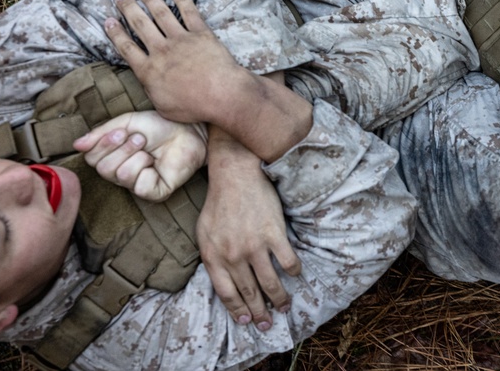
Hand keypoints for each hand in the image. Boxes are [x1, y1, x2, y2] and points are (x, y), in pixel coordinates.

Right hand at [73, 111, 207, 201]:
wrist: (188, 130)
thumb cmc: (159, 126)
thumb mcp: (126, 123)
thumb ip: (100, 134)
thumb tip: (76, 145)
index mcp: (112, 157)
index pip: (91, 158)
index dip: (103, 144)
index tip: (122, 131)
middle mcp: (121, 174)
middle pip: (103, 168)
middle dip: (121, 149)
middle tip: (140, 139)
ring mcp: (137, 185)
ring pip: (120, 174)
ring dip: (136, 155)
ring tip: (150, 148)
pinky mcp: (153, 193)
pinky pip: (138, 185)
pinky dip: (146, 167)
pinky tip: (156, 162)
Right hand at [105, 0, 248, 124]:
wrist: (223, 95)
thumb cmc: (194, 107)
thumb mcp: (163, 107)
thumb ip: (152, 91)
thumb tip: (147, 83)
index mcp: (149, 71)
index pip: (126, 48)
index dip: (116, 33)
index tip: (108, 20)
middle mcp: (161, 51)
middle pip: (140, 25)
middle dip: (129, 8)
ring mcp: (181, 40)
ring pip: (162, 14)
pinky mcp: (201, 34)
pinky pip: (189, 13)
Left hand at [198, 129, 300, 330]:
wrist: (236, 175)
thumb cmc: (219, 203)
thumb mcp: (203, 233)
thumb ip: (211, 257)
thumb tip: (222, 279)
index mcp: (214, 256)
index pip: (226, 293)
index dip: (237, 309)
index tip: (246, 319)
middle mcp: (233, 255)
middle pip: (249, 292)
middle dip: (259, 312)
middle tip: (267, 323)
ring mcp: (254, 246)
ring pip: (271, 283)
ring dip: (279, 299)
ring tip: (285, 306)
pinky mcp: (274, 234)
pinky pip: (288, 261)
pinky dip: (294, 271)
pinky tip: (296, 274)